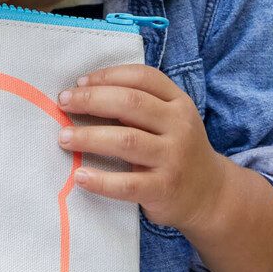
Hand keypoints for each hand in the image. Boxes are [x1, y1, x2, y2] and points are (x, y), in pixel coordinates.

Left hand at [55, 64, 225, 234]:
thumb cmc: (176, 150)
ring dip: (89, 137)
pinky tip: (80, 175)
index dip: (108, 76)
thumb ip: (141, 105)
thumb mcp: (171, 120)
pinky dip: (101, 180)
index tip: (80, 82)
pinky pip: (127, 184)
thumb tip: (85, 92)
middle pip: (130, 104)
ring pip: (126, 141)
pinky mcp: (163, 188)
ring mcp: (173, 158)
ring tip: (63, 137)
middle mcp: (179, 126)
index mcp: (178, 103)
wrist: (209, 195)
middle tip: (63, 103)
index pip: (142, 78)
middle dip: (91, 100)